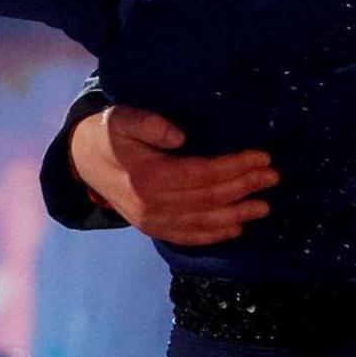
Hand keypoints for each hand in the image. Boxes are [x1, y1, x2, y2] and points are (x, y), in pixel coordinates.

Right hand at [71, 106, 275, 246]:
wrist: (82, 163)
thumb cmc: (108, 135)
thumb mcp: (122, 119)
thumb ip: (149, 124)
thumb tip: (180, 137)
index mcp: (148, 177)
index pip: (203, 174)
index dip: (235, 167)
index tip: (262, 157)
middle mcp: (152, 205)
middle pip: (209, 198)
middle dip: (245, 187)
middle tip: (273, 177)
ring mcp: (153, 221)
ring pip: (204, 222)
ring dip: (238, 215)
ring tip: (265, 207)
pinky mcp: (153, 229)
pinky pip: (189, 236)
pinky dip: (215, 235)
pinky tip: (237, 228)